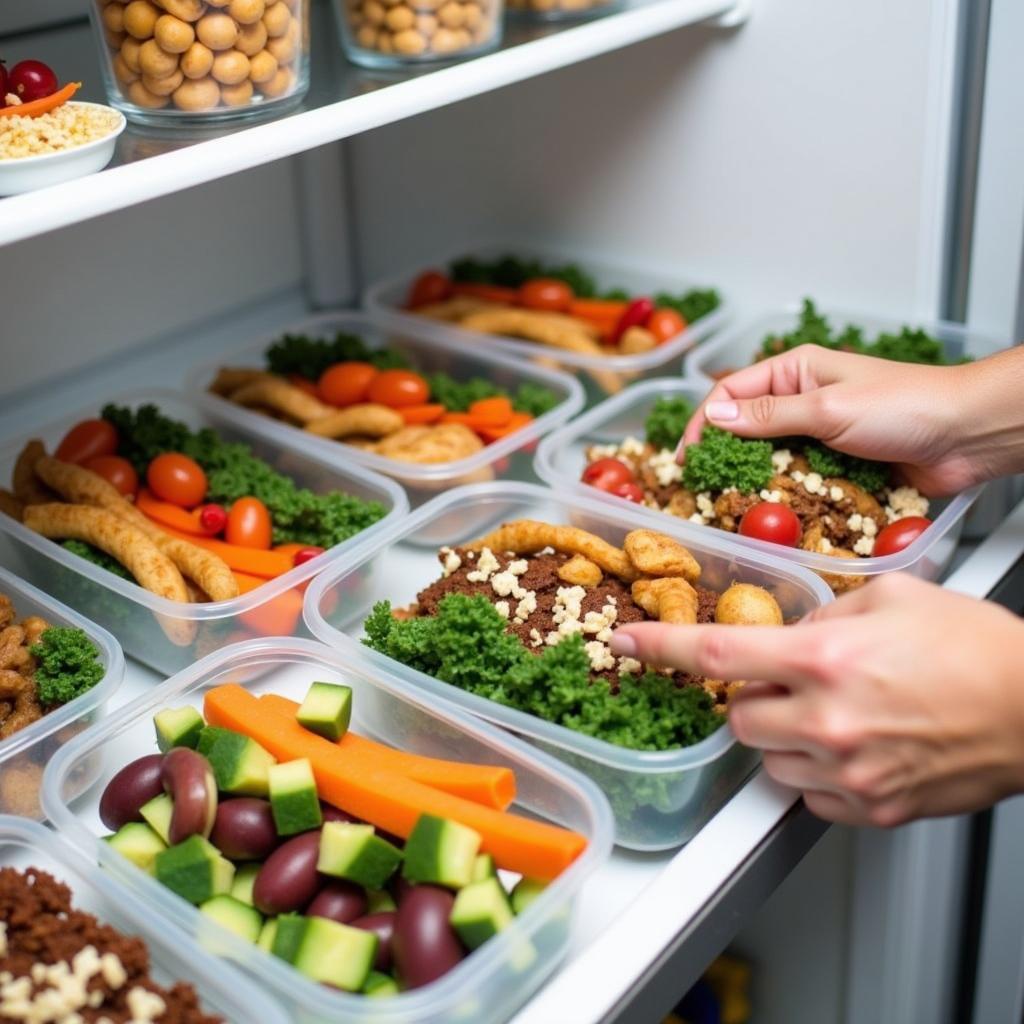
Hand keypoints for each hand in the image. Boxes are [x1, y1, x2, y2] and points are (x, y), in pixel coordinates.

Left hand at [610, 574, 1023, 825]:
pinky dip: (816, 771)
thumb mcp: (893, 597)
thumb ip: (825, 612)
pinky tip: (855, 745)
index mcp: (826, 658)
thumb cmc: (978, 648)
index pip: (717, 652)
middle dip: (753, 696)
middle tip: (796, 682)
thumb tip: (789, 626)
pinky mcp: (872, 806)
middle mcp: (829, 718)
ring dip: (784, 735)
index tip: (627, 641)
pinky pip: (808, 794)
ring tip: (837, 713)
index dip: (661, 646)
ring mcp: (850, 769)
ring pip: (768, 758)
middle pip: (737, 716)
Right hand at [680, 344, 1023, 495]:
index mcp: (796, 371)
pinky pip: (801, 483)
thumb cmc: (905, 405)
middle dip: (725, 458)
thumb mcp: (827, 407)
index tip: (686, 460)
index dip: (703, 426)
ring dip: (756, 482)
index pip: (731, 395)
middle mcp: (803, 400)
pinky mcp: (838, 467)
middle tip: (703, 489)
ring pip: (772, 461)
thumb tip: (715, 417)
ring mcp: (820, 436)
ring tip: (733, 506)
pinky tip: (775, 514)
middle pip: (747, 430)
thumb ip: (768, 415)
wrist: (968, 435)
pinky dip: (788, 498)